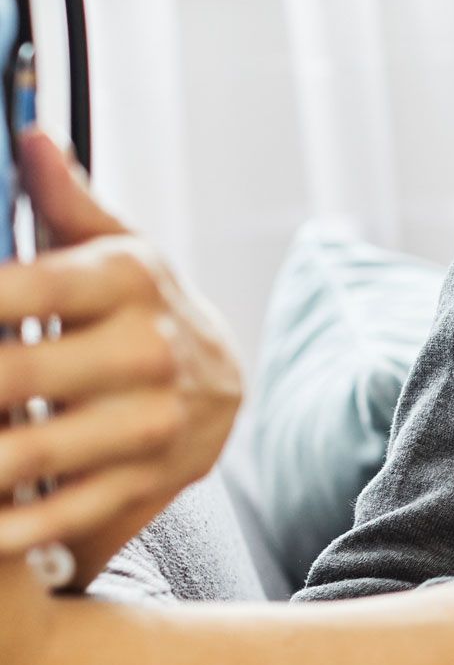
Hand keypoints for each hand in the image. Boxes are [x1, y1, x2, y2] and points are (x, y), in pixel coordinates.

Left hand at [0, 131, 243, 576]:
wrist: (221, 384)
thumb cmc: (137, 305)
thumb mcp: (114, 245)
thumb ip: (62, 200)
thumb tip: (27, 136)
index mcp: (128, 279)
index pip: (27, 284)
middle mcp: (149, 349)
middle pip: (15, 376)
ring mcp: (152, 422)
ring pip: (34, 454)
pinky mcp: (150, 480)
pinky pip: (66, 513)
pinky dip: (9, 529)